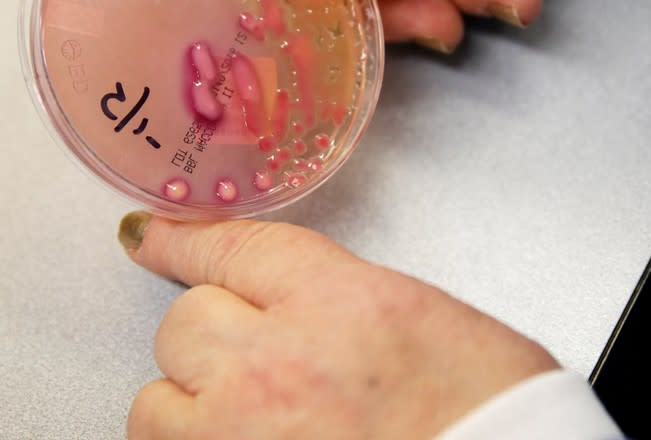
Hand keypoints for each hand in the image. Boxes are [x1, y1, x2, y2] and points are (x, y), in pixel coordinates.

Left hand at [121, 213, 557, 438]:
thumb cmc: (492, 414)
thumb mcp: (421, 316)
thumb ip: (341, 297)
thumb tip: (294, 300)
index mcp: (341, 301)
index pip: (232, 248)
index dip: (183, 239)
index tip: (152, 237)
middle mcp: (281, 365)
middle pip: (185, 318)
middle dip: (209, 329)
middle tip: (247, 351)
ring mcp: (245, 437)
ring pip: (157, 400)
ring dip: (188, 399)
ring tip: (238, 412)